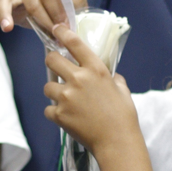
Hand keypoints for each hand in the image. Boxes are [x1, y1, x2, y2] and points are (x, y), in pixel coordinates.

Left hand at [43, 23, 135, 153]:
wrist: (117, 141)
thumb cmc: (123, 116)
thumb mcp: (122, 91)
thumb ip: (114, 80)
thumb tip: (111, 78)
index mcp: (96, 70)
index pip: (74, 43)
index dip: (62, 33)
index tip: (56, 29)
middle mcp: (79, 79)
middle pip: (51, 60)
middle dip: (51, 63)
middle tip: (56, 69)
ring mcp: (67, 97)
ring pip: (47, 87)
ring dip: (54, 93)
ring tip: (66, 101)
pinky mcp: (59, 114)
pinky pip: (49, 109)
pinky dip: (55, 113)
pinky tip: (67, 117)